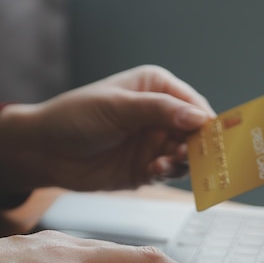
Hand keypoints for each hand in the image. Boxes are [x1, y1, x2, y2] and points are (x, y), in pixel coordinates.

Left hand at [0, 65, 214, 194]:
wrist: (46, 151)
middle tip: (193, 155)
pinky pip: (168, 173)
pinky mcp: (145, 169)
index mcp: (156, 89)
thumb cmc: (75, 117)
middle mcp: (159, 116)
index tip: (217, 137)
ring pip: (184, 156)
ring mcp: (153, 144)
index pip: (193, 104)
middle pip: (194, 134)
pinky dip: (166, 173)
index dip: (206, 121)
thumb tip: (198, 118)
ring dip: (181, 162)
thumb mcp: (117, 107)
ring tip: (165, 162)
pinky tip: (154, 171)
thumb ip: (158, 111)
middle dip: (197, 146)